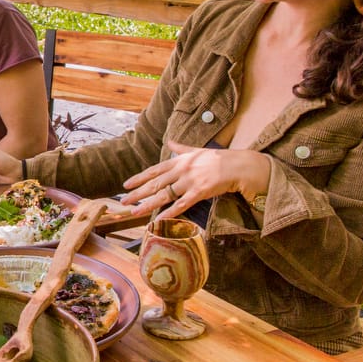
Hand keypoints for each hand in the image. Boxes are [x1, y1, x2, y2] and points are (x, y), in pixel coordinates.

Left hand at [120, 141, 271, 220]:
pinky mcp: (200, 192)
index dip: (139, 178)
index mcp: (179, 161)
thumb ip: (181, 148)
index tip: (126, 185)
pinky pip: (181, 205)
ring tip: (134, 211)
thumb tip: (170, 142)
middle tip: (124, 201)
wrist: (238, 166)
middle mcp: (181, 170)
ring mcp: (190, 181)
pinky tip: (158, 219)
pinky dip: (169, 213)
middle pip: (155, 183)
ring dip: (148, 204)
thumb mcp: (197, 150)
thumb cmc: (218, 159)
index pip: (154, 170)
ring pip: (164, 195)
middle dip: (138, 192)